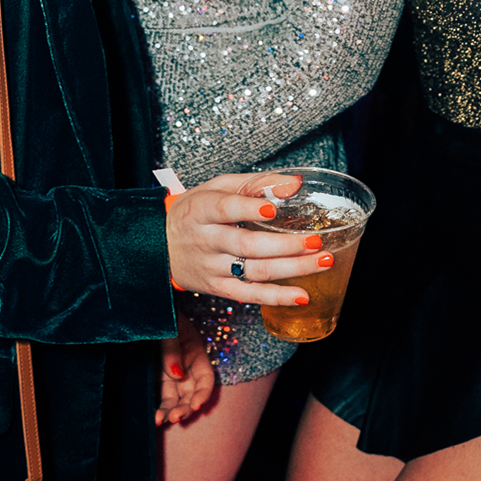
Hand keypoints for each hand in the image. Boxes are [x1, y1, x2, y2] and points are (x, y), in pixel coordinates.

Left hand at [156, 311, 215, 426]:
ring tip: (159, 420)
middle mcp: (185, 366)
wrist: (145, 308)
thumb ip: (172, 350)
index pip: (206, 379)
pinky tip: (153, 416)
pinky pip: (160, 395)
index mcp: (195, 353)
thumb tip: (176, 375)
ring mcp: (170, 372)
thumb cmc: (161, 315)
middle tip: (174, 417)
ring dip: (170, 411)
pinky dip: (158, 406)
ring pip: (175, 398)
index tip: (195, 405)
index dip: (203, 394)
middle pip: (190, 393)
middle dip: (185, 408)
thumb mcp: (169, 329)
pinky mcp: (155, 376)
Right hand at [165, 173, 331, 305]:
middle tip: (316, 241)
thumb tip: (294, 183)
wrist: (157, 247)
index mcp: (201, 209)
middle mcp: (205, 240)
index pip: (225, 208)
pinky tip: (302, 295)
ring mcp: (211, 267)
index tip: (273, 209)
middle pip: (247, 244)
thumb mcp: (217, 187)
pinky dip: (276, 297)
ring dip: (292, 269)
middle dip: (285, 245)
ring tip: (322, 262)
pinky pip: (249, 296)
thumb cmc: (195, 212)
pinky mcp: (217, 288)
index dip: (249, 209)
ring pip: (253, 271)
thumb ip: (256, 183)